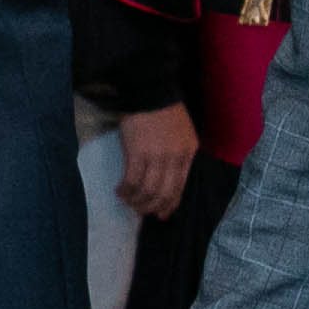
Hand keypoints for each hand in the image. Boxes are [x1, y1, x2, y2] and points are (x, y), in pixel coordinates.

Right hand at [116, 103, 199, 219]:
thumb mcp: (183, 136)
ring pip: (147, 191)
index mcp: (188, 154)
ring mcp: (156, 157)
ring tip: (128, 200)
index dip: (170, 205)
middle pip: (164, 194)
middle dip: (151, 207)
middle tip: (141, 211)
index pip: (180, 188)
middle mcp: (174, 159)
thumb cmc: (165, 113)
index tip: (161, 214)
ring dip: (136, 201)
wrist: (149, 94)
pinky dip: (126, 190)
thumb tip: (168, 182)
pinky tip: (120, 190)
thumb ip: (179, 157)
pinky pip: (132, 180)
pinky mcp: (137, 153)